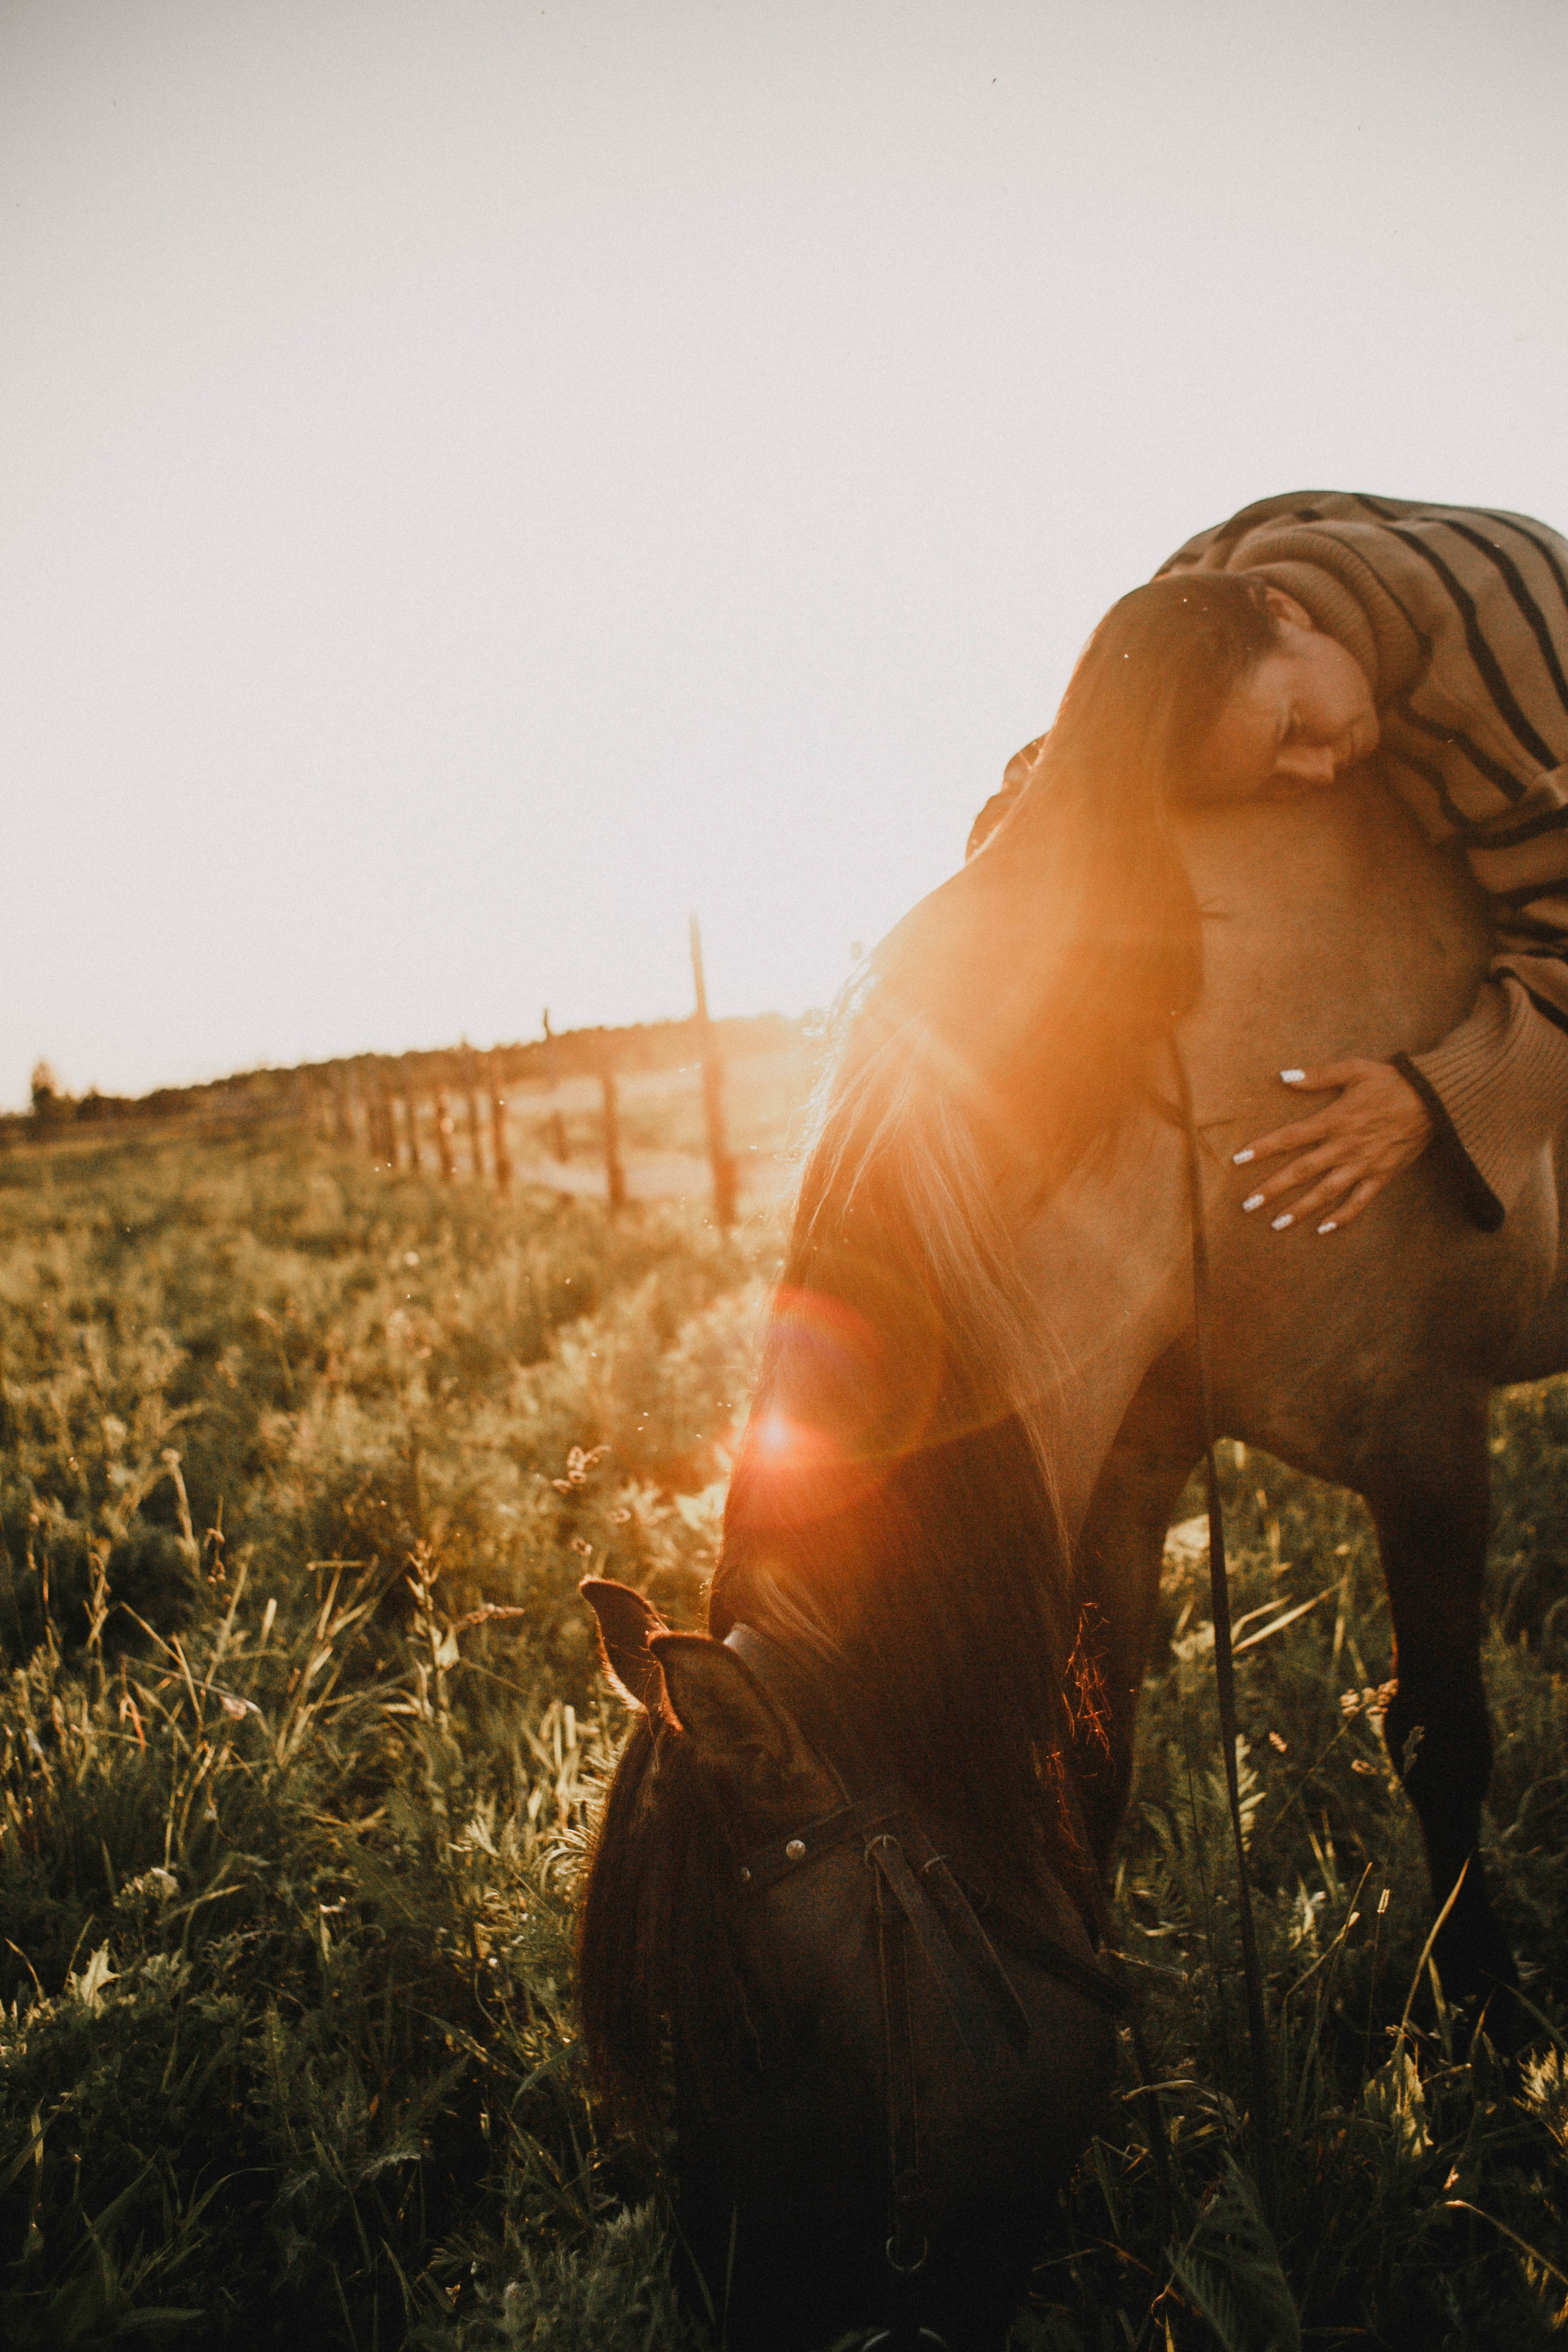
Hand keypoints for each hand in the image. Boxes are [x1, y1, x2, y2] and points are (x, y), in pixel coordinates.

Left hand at [1231, 1059, 1433, 1233]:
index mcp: (1335, 1120)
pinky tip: (1323, 1230)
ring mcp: (1363, 1164)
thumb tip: (1284, 1076)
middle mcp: (1345, 1146)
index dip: (1263, 1149)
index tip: (1238, 1160)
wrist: (1434, 1099)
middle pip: (1302, 1171)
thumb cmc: (1391, 1082)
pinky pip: (1359, 1202)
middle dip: (1273, 1189)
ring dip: (1301, 1210)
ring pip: (1326, 1193)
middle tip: (1247, 1205)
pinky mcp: (1382, 1176)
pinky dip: (1342, 1217)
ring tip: (1276, 1225)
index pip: (1290, 1137)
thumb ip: (1318, 1075)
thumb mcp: (1355, 1069)